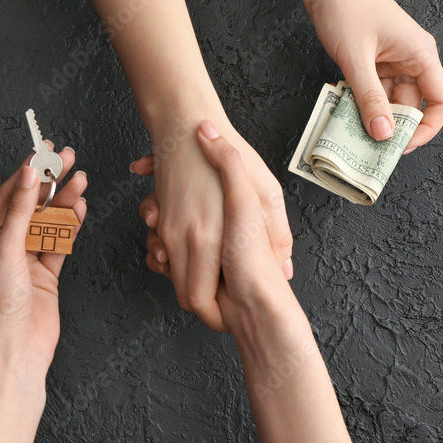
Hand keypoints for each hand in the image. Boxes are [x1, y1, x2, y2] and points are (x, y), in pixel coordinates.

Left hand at [0, 145, 86, 374]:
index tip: (44, 152)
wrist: (17, 348)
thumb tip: (28, 175)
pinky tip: (78, 208)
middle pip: (30, 206)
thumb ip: (20, 210)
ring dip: (63, 202)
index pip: (7, 196)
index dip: (27, 172)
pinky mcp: (44, 274)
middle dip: (50, 182)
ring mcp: (24, 260)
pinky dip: (69, 226)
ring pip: (47, 222)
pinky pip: (59, 242)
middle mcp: (1, 247)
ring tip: (81, 181)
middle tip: (69, 158)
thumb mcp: (7, 249)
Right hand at [130, 119, 291, 329]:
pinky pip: (158, 249)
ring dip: (182, 277)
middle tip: (221, 298)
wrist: (185, 125)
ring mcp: (167, 227)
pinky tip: (188, 240)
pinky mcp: (159, 216)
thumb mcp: (268, 192)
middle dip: (201, 305)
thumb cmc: (233, 154)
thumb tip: (283, 268)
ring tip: (205, 267)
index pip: (200, 302)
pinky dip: (168, 253)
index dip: (215, 317)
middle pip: (183, 295)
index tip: (228, 315)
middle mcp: (185, 237)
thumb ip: (276, 234)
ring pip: (168, 273)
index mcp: (211, 238)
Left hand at [305, 0, 442, 149]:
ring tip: (352, 135)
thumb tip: (383, 133)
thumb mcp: (355, 58)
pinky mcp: (371, 59)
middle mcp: (411, 59)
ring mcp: (390, 59)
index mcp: (420, 56)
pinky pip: (371, 90)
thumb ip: (369, 97)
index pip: (441, 102)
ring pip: (388, 100)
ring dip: (372, 117)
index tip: (400, 145)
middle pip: (412, 105)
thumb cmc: (346, 7)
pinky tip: (343, 113)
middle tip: (370, 149)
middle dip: (392, 127)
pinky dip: (359, 102)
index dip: (425, 128)